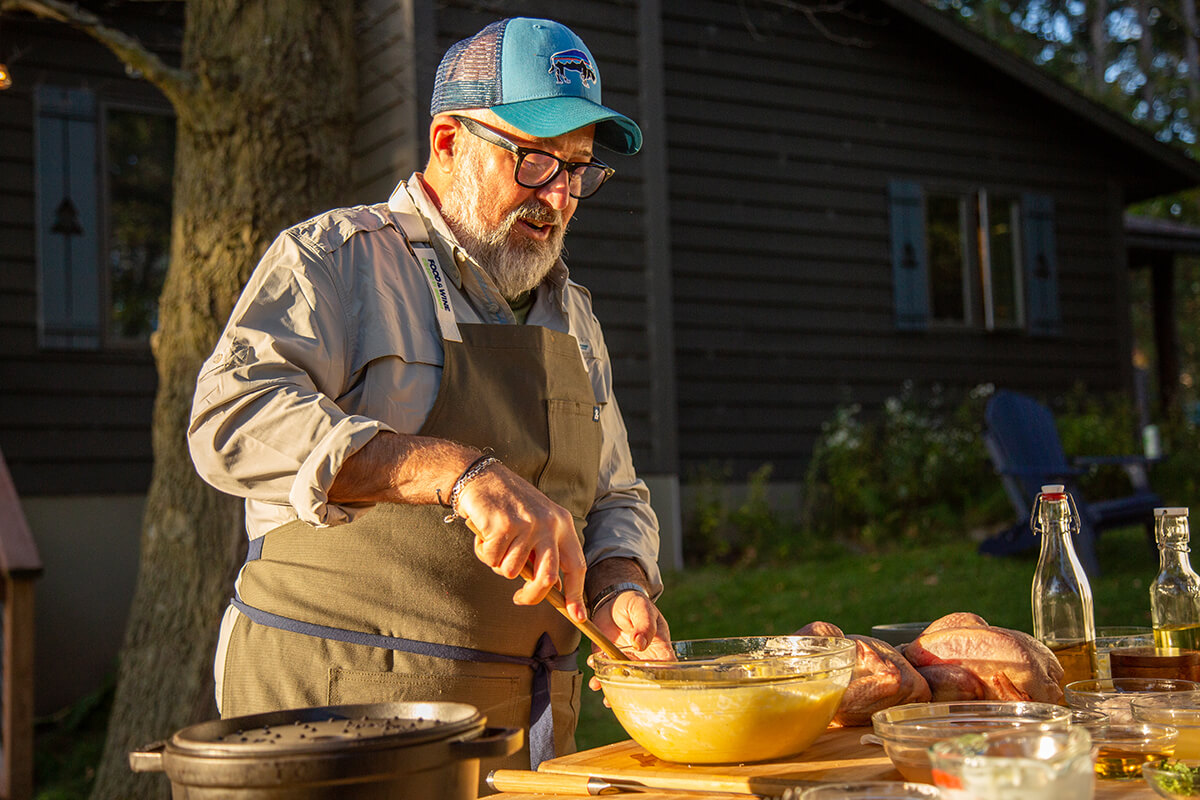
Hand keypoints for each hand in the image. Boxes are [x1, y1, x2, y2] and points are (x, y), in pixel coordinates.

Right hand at [457, 462, 587, 620]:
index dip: (577, 594)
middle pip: (547, 579)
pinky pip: (492, 560)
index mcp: (563, 524)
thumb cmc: (508, 506)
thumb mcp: (536, 523)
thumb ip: (543, 551)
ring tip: (495, 541)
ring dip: (498, 562)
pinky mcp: (504, 526)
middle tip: (519, 600)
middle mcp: (549, 524)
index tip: (577, 615)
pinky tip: (484, 533)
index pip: (577, 565)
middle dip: (532, 596)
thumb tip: (549, 590)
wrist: (482, 477)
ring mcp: (527, 525)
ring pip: (512, 571)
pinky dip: (484, 552)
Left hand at [587, 591, 673, 695]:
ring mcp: (625, 661)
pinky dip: (600, 681)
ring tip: (608, 698)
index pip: (667, 668)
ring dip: (616, 691)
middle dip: (636, 692)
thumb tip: (641, 644)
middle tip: (627, 697)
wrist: (611, 600)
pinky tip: (596, 682)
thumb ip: (644, 624)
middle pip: (645, 681)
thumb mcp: (641, 608)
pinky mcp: (608, 659)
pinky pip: (605, 674)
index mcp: (659, 647)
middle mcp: (643, 659)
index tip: (656, 690)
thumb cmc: (633, 603)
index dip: (665, 681)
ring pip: (624, 682)